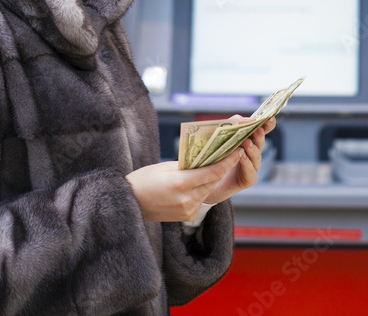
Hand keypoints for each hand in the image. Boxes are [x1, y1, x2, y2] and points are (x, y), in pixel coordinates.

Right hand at [126, 152, 242, 221]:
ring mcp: (188, 209)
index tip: (237, 151)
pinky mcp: (187, 216)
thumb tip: (205, 158)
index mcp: (181, 183)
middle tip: (231, 153)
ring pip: (208, 190)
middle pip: (213, 181)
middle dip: (222, 168)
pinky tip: (199, 181)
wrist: (130, 204)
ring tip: (217, 165)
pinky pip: (200, 199)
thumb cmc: (143, 180)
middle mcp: (187, 198)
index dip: (227, 161)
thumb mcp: (164, 166)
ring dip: (212, 179)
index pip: (213, 171)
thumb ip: (186, 164)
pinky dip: (202, 190)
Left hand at [203, 116, 275, 204]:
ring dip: (252, 149)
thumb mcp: (219, 137)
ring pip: (256, 157)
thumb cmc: (212, 157)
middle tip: (257, 129)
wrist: (205, 182)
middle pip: (260, 143)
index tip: (270, 118)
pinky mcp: (248, 180)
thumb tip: (246, 119)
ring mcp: (251, 167)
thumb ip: (232, 126)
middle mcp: (252, 153)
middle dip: (259, 136)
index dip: (267, 125)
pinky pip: (251, 172)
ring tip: (246, 142)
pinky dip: (247, 164)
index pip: (260, 131)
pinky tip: (242, 157)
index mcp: (247, 141)